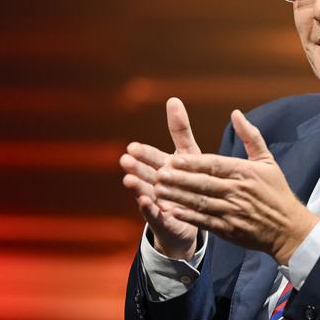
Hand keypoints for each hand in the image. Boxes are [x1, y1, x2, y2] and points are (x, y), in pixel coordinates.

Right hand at [119, 97, 200, 259]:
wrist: (193, 216)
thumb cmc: (189, 179)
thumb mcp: (189, 153)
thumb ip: (180, 129)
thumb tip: (173, 99)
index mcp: (166, 167)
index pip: (153, 157)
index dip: (144, 153)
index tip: (132, 147)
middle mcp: (159, 183)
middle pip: (146, 173)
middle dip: (136, 167)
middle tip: (125, 159)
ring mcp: (159, 202)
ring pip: (147, 193)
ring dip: (138, 187)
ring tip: (128, 180)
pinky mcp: (163, 220)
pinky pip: (156, 215)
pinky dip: (149, 209)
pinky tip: (145, 202)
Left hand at [153, 110, 319, 264]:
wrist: (289, 228)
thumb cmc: (277, 192)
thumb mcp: (267, 160)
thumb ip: (250, 136)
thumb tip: (236, 113)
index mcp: (245, 172)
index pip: (215, 165)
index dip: (193, 163)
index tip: (174, 159)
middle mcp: (238, 191)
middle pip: (204, 184)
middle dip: (180, 179)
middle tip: (159, 174)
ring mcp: (233, 212)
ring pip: (201, 203)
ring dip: (178, 197)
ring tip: (158, 190)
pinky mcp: (230, 230)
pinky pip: (205, 222)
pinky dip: (188, 216)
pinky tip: (171, 211)